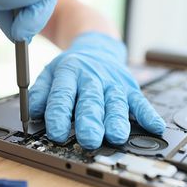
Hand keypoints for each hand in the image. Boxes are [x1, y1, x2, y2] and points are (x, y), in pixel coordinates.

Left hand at [29, 32, 165, 149]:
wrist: (95, 47)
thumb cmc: (72, 67)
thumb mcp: (50, 74)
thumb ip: (40, 93)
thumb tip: (32, 112)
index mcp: (70, 73)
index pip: (62, 95)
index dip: (59, 115)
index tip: (57, 134)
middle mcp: (93, 78)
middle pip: (91, 100)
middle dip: (90, 120)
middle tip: (89, 139)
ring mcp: (113, 83)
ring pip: (115, 102)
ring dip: (117, 119)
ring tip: (117, 136)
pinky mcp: (129, 87)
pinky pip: (140, 100)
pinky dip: (148, 113)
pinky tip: (154, 126)